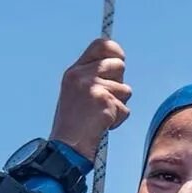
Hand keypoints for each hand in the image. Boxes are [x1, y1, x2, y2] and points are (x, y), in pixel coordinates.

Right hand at [49, 38, 131, 159]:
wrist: (66, 147)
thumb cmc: (73, 125)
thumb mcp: (76, 93)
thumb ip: (93, 77)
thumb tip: (118, 64)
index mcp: (74, 71)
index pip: (100, 45)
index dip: (115, 50)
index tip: (120, 59)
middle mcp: (82, 75)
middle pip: (119, 65)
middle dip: (118, 84)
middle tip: (105, 100)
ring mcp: (92, 88)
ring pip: (125, 89)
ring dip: (118, 106)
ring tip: (100, 116)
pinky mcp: (104, 102)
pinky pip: (125, 109)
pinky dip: (117, 120)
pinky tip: (102, 125)